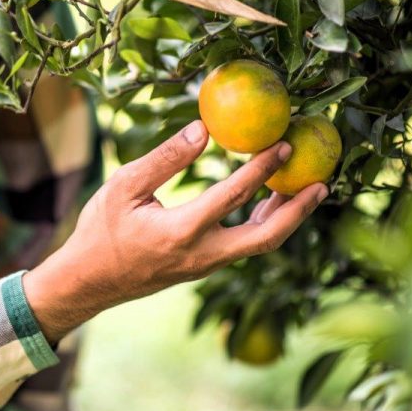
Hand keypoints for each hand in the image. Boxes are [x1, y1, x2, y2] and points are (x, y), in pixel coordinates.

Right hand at [23, 120, 327, 342]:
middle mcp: (201, 254)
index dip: (262, 168)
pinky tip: (268, 204)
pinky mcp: (202, 267)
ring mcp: (204, 265)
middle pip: (266, 237)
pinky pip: (243, 246)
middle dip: (298, 210)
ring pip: (259, 245)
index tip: (285, 143)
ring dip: (285, 218)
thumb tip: (205, 128)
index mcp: (180, 232)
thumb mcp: (124, 186)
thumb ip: (166, 158)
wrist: (89, 281)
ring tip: (305, 188)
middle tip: (322, 182)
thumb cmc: (100, 230)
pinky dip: (264, 225)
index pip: (233, 196)